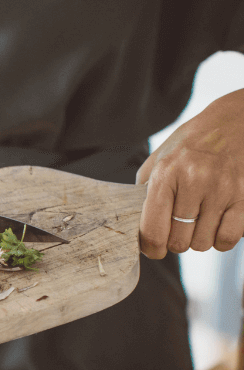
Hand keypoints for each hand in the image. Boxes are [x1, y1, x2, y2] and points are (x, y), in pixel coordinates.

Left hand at [136, 88, 243, 257]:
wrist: (236, 120)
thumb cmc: (192, 144)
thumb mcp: (160, 159)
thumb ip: (143, 191)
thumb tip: (135, 226)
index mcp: (166, 174)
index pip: (153, 230)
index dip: (151, 248)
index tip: (154, 249)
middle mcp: (194, 181)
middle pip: (179, 241)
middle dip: (176, 241)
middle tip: (180, 228)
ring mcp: (222, 189)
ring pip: (203, 243)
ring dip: (199, 240)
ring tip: (199, 222)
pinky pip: (229, 237)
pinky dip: (221, 239)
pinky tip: (217, 225)